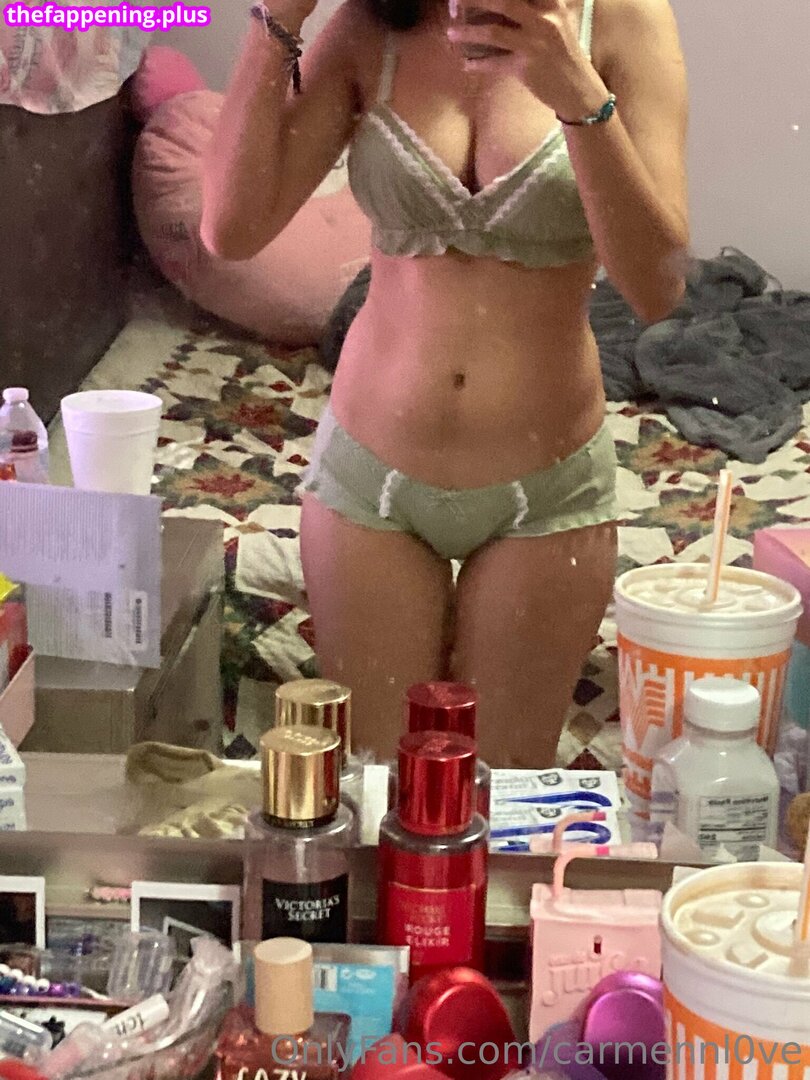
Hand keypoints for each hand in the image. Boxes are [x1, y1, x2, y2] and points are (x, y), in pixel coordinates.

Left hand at [447, 0, 608, 117]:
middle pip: (502, 1)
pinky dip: (476, 64)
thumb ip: (537, 6)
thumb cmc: (564, 53)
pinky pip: (494, 63)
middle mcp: (544, 19)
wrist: (578, 90)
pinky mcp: (526, 68)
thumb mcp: (558, 20)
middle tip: (454, 2)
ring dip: (467, 33)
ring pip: (493, 33)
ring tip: (451, 33)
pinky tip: (465, 64)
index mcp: (552, 3)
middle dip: (473, 0)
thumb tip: (503, 4)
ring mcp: (534, 44)